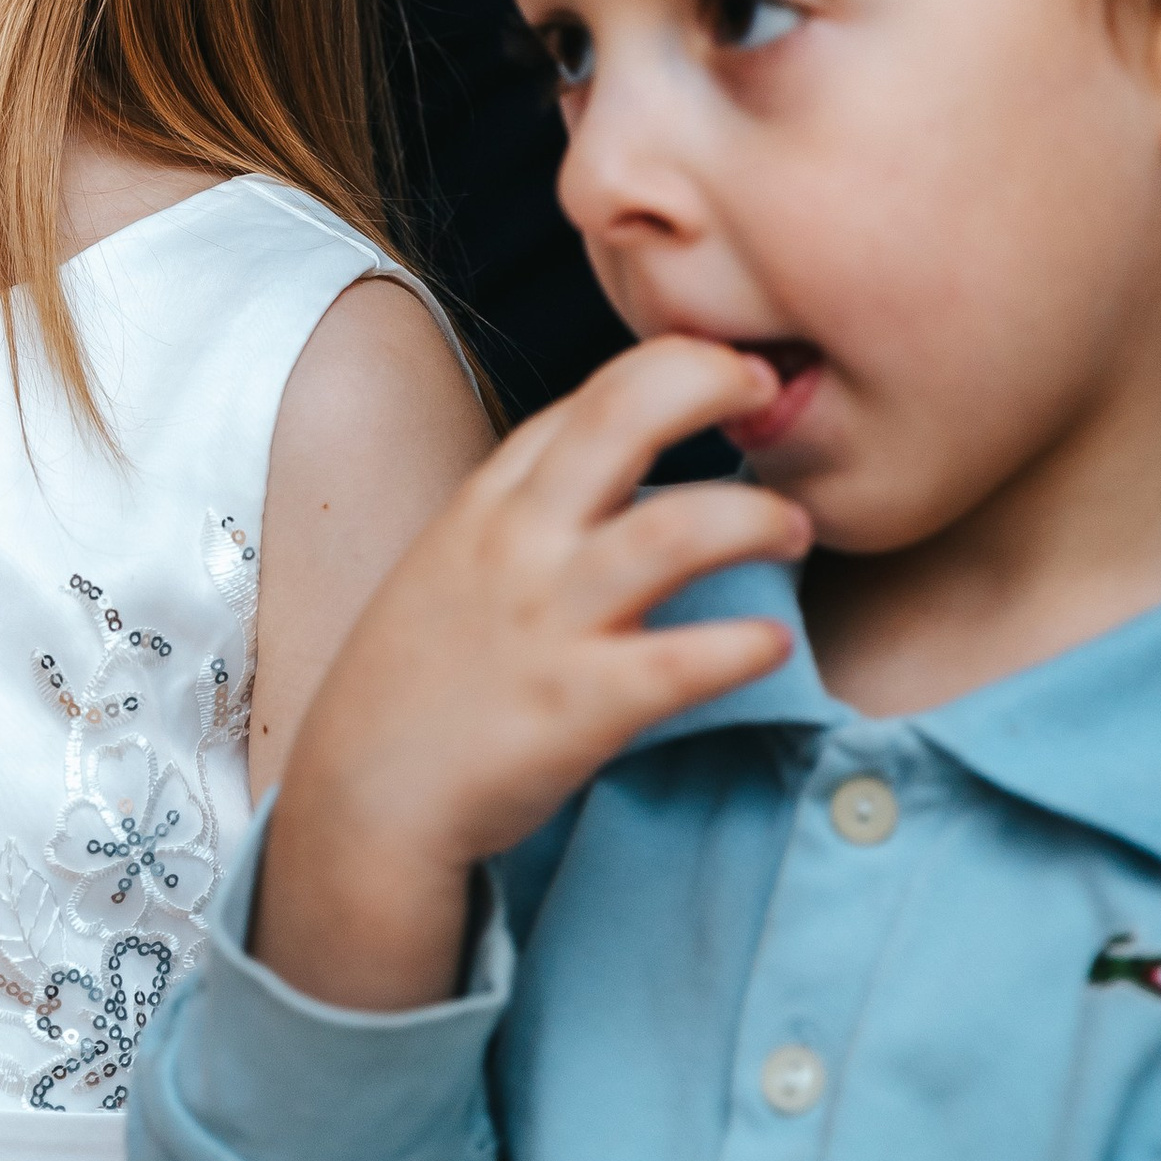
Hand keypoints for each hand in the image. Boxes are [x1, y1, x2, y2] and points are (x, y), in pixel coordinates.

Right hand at [256, 337, 806, 1012]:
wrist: (364, 795)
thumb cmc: (422, 678)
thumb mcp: (455, 561)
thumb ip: (529, 509)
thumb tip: (620, 467)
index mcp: (490, 499)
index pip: (591, 394)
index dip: (674, 365)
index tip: (736, 373)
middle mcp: (519, 540)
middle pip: (625, 414)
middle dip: (712, 380)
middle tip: (773, 392)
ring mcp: (549, 621)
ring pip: (675, 532)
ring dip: (755, 519)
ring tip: (795, 530)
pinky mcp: (579, 706)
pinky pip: (683, 662)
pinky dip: (744, 646)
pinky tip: (774, 645)